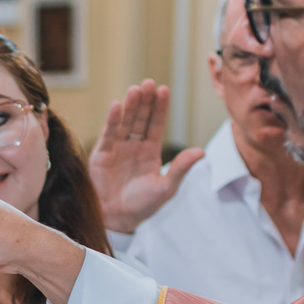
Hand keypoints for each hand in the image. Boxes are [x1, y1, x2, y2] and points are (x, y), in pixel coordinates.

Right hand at [89, 80, 204, 233]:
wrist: (117, 219)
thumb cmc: (143, 206)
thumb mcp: (166, 187)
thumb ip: (180, 168)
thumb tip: (201, 151)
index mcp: (151, 151)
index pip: (157, 124)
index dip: (160, 107)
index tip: (164, 90)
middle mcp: (134, 145)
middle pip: (141, 118)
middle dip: (145, 101)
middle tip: (149, 83)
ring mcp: (118, 147)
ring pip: (125, 121)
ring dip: (130, 106)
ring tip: (135, 89)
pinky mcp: (102, 153)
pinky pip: (109, 133)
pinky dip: (112, 120)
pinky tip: (117, 106)